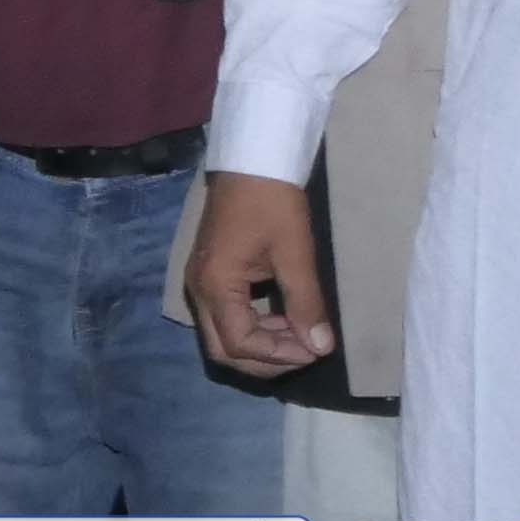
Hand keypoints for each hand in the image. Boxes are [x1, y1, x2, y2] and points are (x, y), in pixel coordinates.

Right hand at [181, 171, 337, 376]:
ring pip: (222, 337)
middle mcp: (198, 291)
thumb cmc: (273, 201)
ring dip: (259, 344)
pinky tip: (280, 316)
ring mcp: (199, 283)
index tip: (315, 349)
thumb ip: (305, 304)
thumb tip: (321, 347)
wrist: (251, 160)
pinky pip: (225, 317)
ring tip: (297, 332)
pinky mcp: (209, 275)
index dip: (279, 355)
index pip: (240, 344)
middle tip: (304, 351)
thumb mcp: (295, 253)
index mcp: (216, 286)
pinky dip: (252, 326)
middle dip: (265, 360)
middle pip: (223, 350)